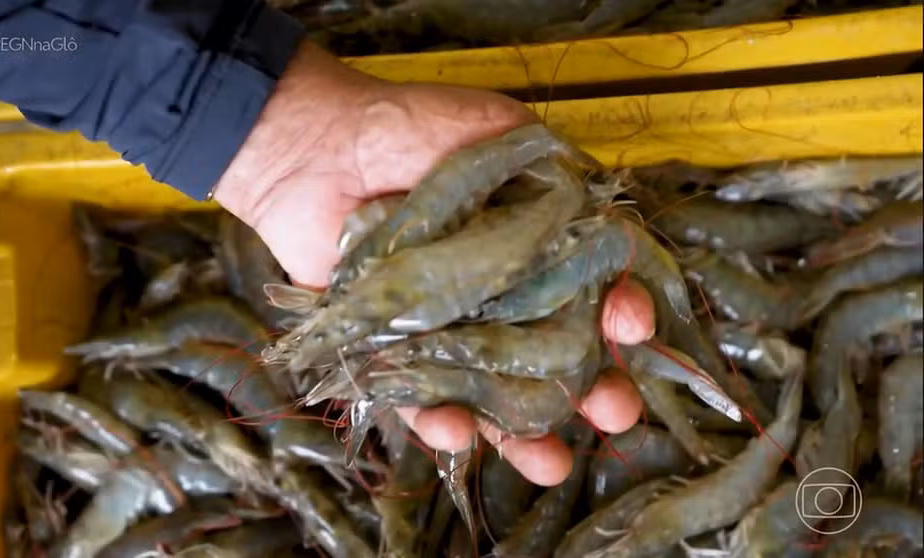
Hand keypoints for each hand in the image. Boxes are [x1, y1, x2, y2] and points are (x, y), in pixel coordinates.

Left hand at [213, 42, 651, 485]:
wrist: (318, 148)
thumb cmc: (410, 131)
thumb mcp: (498, 130)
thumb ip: (556, 168)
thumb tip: (612, 216)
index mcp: (530, 254)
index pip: (590, 294)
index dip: (618, 313)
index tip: (632, 325)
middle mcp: (494, 302)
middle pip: (552, 360)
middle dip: (592, 391)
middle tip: (617, 412)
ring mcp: (444, 334)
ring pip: (494, 398)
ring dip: (527, 435)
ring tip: (555, 463)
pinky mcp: (389, 355)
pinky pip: (416, 402)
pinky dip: (436, 422)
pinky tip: (458, 433)